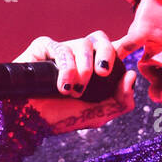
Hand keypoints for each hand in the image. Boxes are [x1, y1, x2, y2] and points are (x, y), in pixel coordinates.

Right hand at [13, 31, 141, 134]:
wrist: (30, 122)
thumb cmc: (61, 118)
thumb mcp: (98, 115)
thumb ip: (121, 101)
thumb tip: (131, 75)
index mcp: (93, 69)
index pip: (114, 49)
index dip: (126, 44)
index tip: (131, 47)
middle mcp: (79, 56)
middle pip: (101, 39)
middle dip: (107, 53)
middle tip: (103, 73)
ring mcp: (61, 50)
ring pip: (83, 43)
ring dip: (83, 70)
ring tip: (73, 91)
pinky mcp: (43, 47)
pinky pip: (61, 48)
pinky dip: (66, 69)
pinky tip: (62, 87)